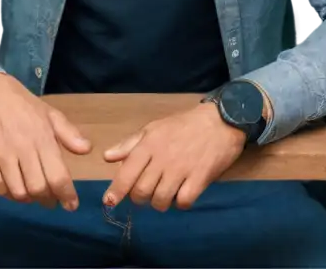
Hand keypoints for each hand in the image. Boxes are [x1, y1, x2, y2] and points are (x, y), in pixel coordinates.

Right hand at [0, 72, 91, 210]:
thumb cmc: (23, 104)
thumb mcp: (49, 113)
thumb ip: (68, 133)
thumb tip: (87, 150)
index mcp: (42, 137)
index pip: (58, 176)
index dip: (67, 196)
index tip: (71, 205)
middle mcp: (23, 148)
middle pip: (38, 188)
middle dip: (48, 200)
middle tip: (50, 200)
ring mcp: (2, 153)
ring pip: (18, 191)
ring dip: (28, 199)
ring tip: (32, 195)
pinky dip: (7, 194)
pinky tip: (13, 188)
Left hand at [102, 102, 245, 211]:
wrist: (219, 122)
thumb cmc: (182, 125)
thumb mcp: (153, 129)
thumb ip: (129, 144)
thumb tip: (107, 157)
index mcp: (148, 144)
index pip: (127, 171)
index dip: (116, 190)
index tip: (108, 202)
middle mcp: (162, 158)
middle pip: (142, 191)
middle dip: (139, 198)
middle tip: (145, 193)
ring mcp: (181, 169)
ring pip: (161, 200)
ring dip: (159, 202)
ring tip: (163, 193)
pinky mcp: (200, 179)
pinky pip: (183, 202)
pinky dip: (180, 203)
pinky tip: (182, 194)